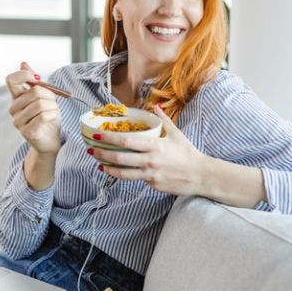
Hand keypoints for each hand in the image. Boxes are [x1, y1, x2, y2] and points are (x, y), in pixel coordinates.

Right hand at [5, 62, 60, 154]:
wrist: (50, 140)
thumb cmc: (47, 117)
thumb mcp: (43, 96)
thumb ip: (34, 82)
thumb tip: (23, 63)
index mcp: (16, 98)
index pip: (11, 79)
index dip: (25, 75)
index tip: (38, 80)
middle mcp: (13, 109)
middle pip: (33, 92)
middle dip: (49, 95)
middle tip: (54, 102)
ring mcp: (18, 122)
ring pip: (39, 104)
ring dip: (53, 106)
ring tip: (55, 111)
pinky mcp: (26, 132)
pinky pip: (43, 117)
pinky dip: (53, 115)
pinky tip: (53, 118)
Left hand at [88, 105, 207, 195]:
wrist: (200, 175)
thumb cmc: (187, 153)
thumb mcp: (175, 134)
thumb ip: (163, 120)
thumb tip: (155, 106)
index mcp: (155, 145)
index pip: (127, 141)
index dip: (110, 139)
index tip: (98, 136)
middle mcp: (150, 160)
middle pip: (120, 158)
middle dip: (102, 154)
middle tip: (91, 151)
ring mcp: (150, 174)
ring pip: (123, 173)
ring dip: (108, 168)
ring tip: (99, 165)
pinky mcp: (152, 184)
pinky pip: (135, 179)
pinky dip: (125, 175)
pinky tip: (117, 171)